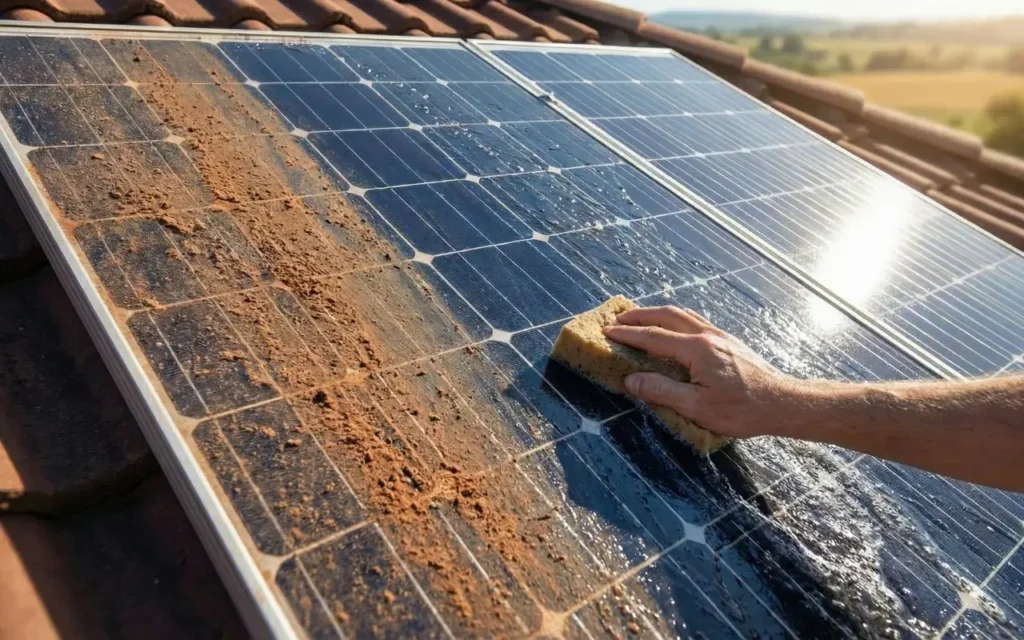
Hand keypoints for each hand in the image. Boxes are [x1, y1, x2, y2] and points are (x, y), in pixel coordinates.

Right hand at [602, 306, 799, 438]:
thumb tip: (631, 381)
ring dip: (658, 313)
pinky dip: (676, 318)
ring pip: (683, 314)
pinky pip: (695, 320)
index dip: (628, 334)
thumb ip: (661, 391)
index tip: (607, 331)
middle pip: (667, 315)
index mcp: (696, 349)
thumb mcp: (696, 406)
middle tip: (618, 319)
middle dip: (640, 315)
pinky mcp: (728, 341)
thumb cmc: (740, 409)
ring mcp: (720, 335)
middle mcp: (707, 335)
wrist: (781, 403)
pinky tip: (674, 327)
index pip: (653, 337)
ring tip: (641, 318)